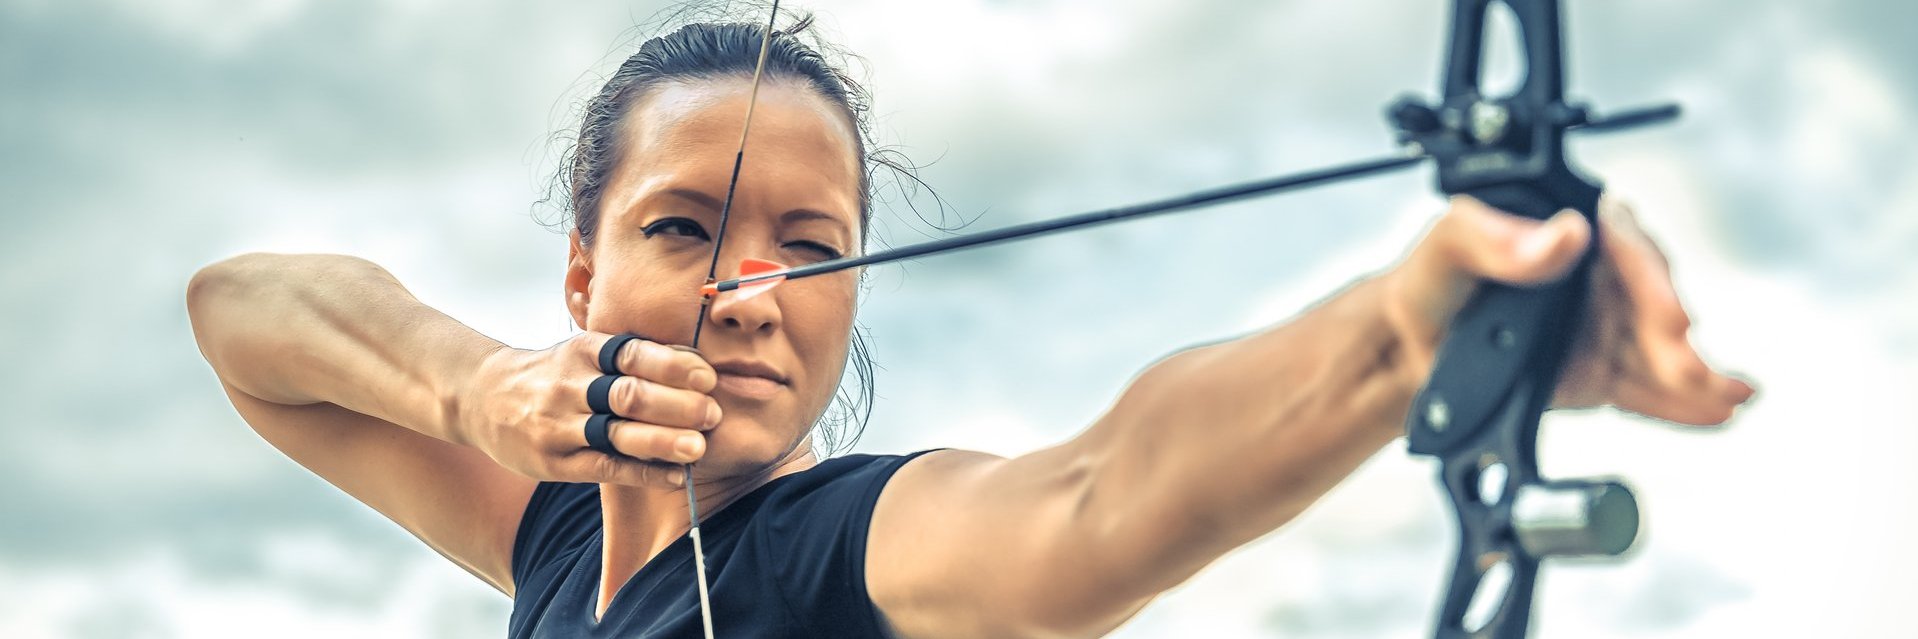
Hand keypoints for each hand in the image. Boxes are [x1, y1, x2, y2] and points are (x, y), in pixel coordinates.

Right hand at [458, 333, 721, 485]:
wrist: (483, 397)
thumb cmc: (557, 373)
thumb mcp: (585, 352)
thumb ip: (635, 356)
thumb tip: (696, 360)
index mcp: (584, 351)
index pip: (633, 354)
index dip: (674, 366)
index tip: (708, 378)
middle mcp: (570, 385)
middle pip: (628, 395)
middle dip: (676, 405)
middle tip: (713, 414)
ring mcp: (558, 425)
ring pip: (616, 434)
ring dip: (662, 442)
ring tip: (698, 448)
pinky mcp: (552, 462)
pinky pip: (603, 468)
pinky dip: (643, 473)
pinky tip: (675, 476)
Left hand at [1380, 195, 1755, 425]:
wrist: (1411, 348)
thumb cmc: (1429, 282)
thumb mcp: (1446, 247)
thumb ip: (1495, 237)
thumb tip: (1564, 234)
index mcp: (1569, 225)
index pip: (1626, 243)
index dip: (1651, 279)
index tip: (1668, 315)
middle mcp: (1599, 271)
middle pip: (1651, 298)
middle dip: (1674, 338)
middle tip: (1684, 368)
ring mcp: (1605, 322)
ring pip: (1658, 347)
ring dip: (1693, 374)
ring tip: (1722, 397)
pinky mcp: (1602, 368)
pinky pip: (1646, 385)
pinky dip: (1681, 402)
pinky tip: (1718, 410)